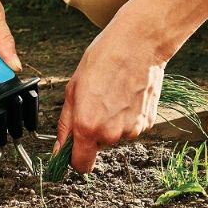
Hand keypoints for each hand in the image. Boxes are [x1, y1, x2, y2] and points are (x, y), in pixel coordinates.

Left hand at [55, 12, 166, 173]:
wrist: (139, 44)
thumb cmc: (104, 59)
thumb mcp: (72, 90)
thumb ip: (65, 125)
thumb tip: (59, 149)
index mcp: (88, 127)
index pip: (80, 164)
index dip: (75, 158)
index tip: (74, 148)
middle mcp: (111, 133)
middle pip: (98, 145)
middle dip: (94, 131)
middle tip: (96, 101)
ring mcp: (133, 129)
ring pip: (116, 135)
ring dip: (113, 122)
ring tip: (113, 93)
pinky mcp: (148, 122)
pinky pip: (132, 126)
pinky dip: (128, 115)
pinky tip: (127, 94)